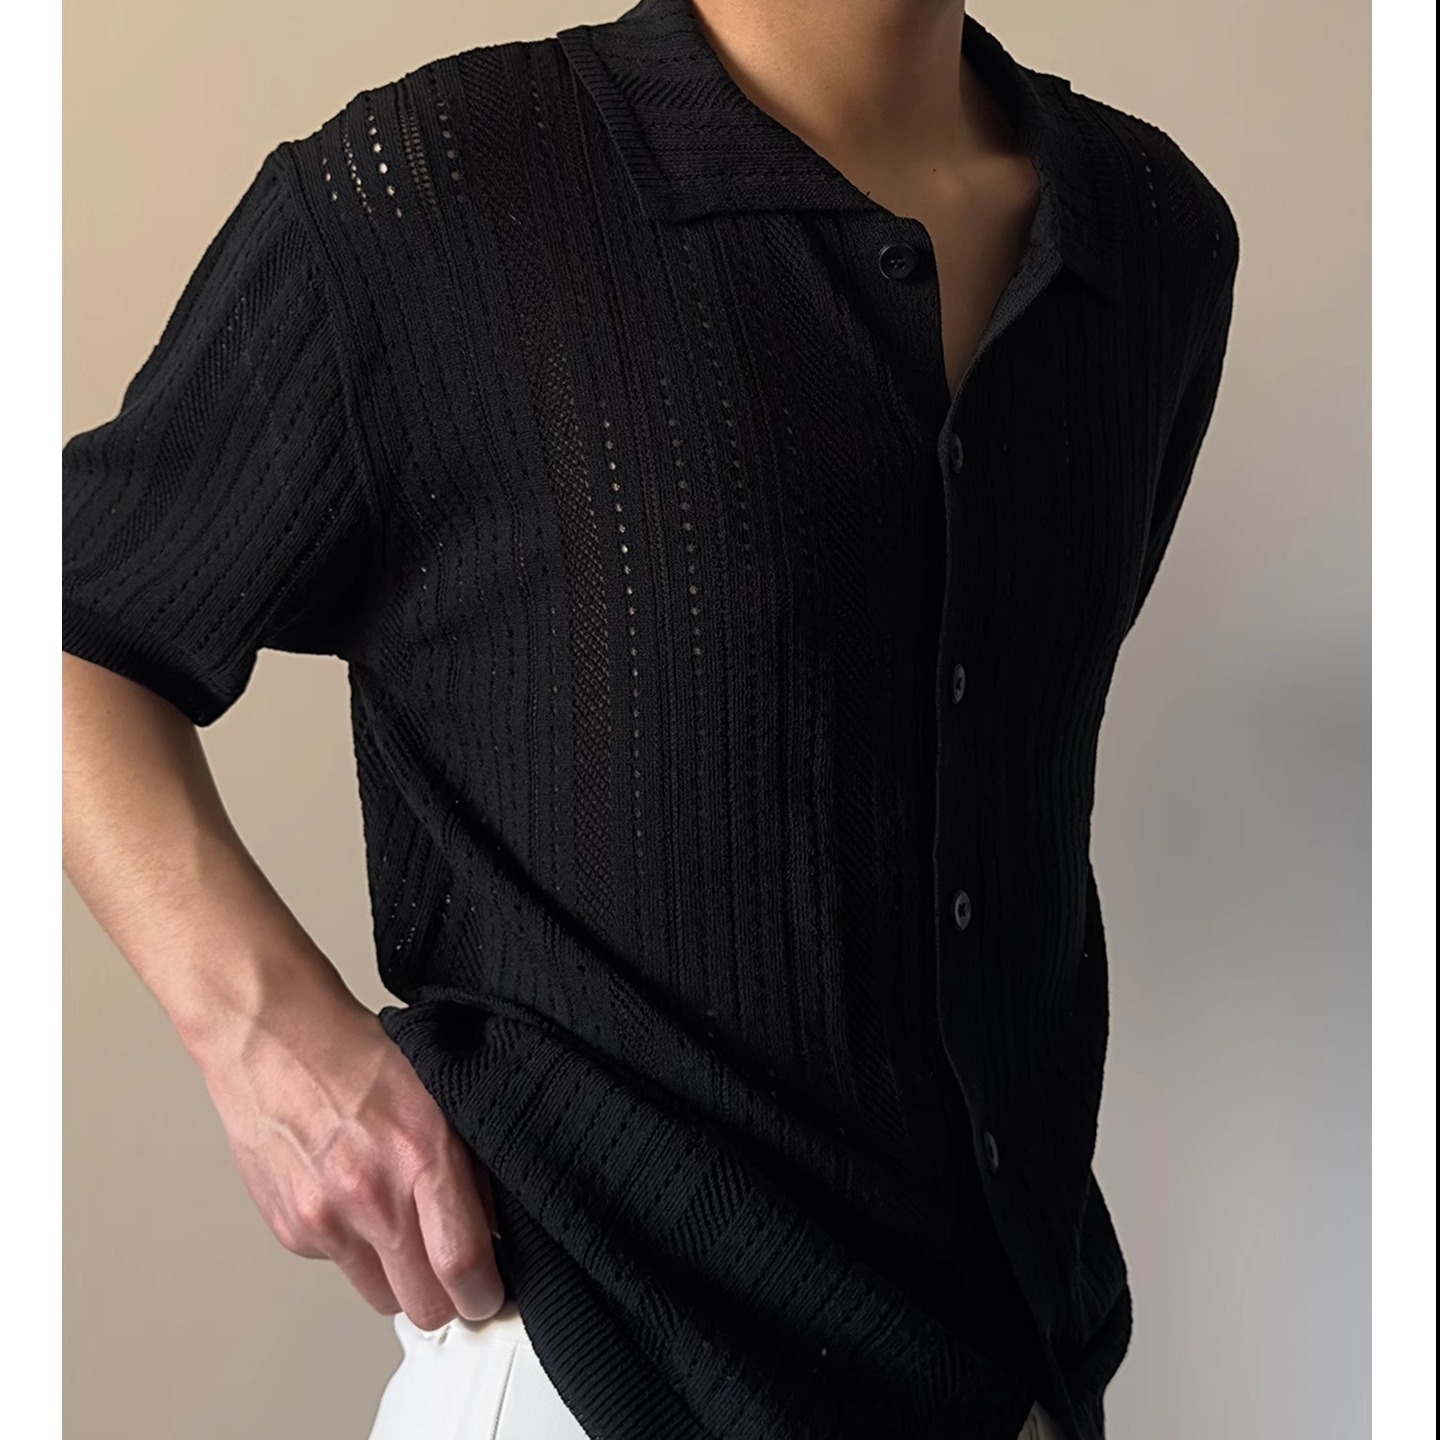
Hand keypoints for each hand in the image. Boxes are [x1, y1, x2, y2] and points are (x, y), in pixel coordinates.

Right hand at [194, 988, 504, 1330]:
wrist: (274, 1040)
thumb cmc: (358, 1057)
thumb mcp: (441, 1096)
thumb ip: (470, 1167)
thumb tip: (493, 1229)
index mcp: (421, 1157)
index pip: (463, 1267)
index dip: (484, 1294)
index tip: (490, 1293)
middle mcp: (371, 1198)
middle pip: (423, 1307)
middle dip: (445, 1298)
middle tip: (453, 1273)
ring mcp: (325, 1220)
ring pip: (381, 1298)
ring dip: (399, 1279)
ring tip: (400, 1228)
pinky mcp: (291, 1231)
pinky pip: (341, 1268)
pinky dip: (356, 1249)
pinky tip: (354, 1200)